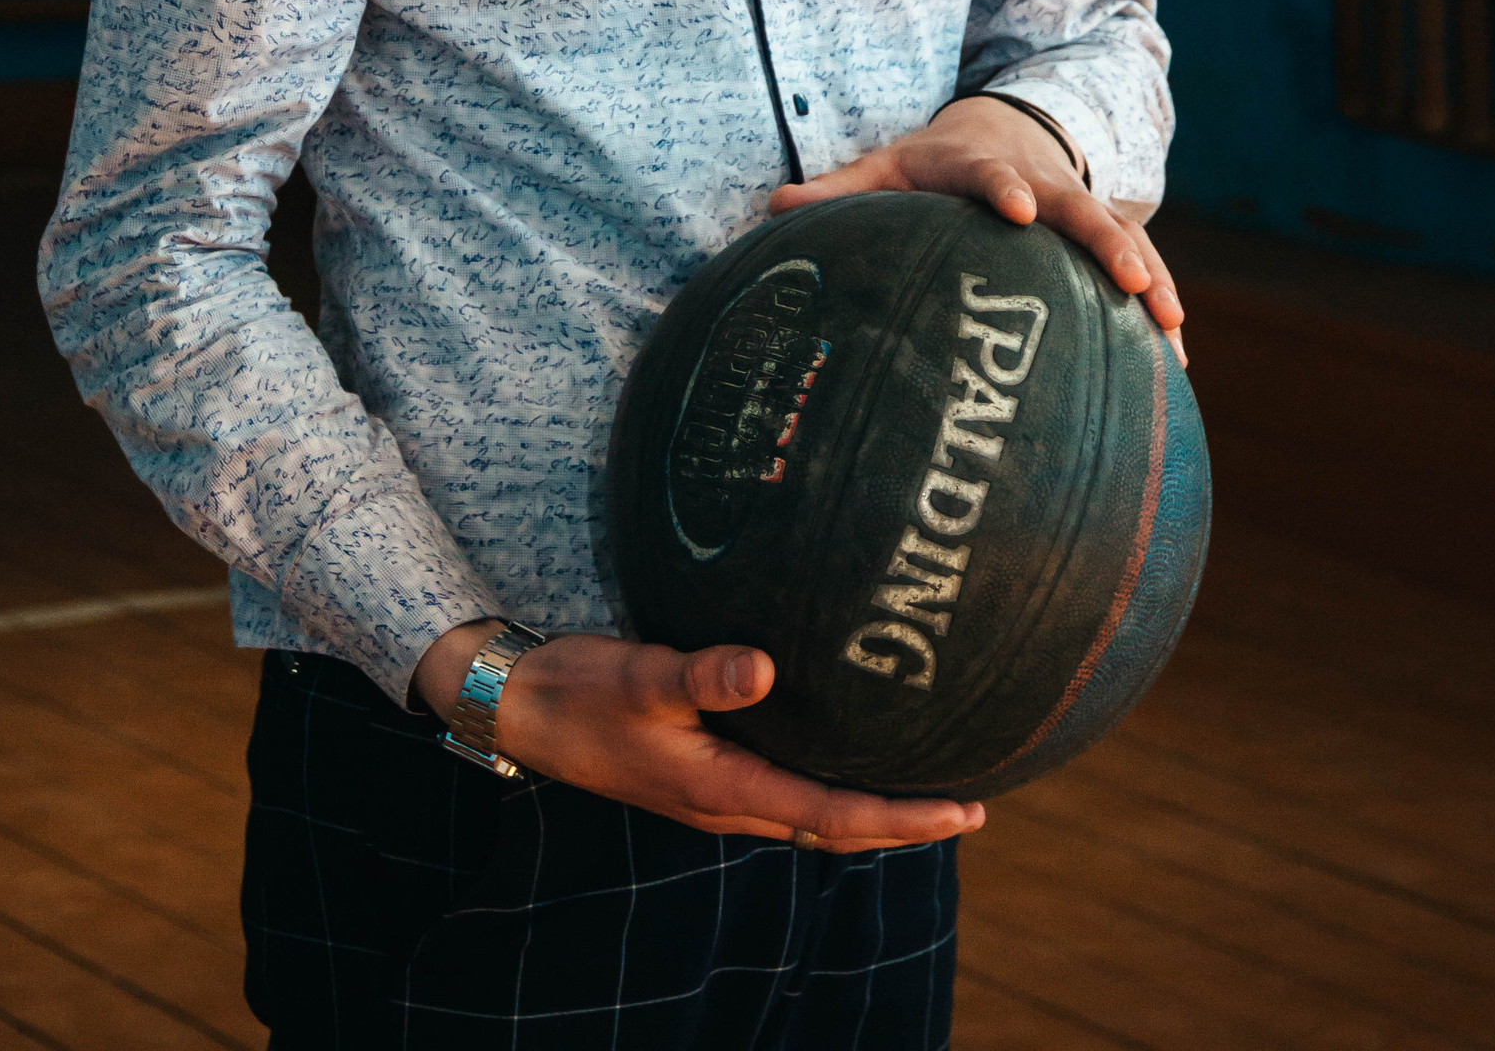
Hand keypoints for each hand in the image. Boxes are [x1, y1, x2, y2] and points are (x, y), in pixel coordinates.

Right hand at [413, 622, 984, 852]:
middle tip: (973, 807)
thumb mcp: (641, 676)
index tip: (964, 811)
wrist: (521, 708)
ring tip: (925, 788)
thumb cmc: (582, 691)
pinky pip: (786, 789)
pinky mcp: (703, 771)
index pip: (835, 817)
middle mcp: (729, 802)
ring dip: (871, 810)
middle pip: (837, 827)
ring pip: (813, 813)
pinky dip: (830, 784)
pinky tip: (842, 755)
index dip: (903, 818)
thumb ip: (703, 674)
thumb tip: (766, 667)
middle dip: (904, 823)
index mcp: (723, 789)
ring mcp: (715, 792)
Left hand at [769, 98, 1185, 365]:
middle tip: (1131, 280)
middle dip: (1107, 242)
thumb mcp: (882, 168)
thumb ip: (832, 191)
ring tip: (1172, 328)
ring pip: (1123, 238)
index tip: (1022, 211)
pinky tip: (1177, 363)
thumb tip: (772, 208)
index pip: (995, 176)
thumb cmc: (930, 164)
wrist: (1002, 127)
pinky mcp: (1106, 234)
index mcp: (982, 166)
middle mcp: (1043, 184)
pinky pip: (1142, 266)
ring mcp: (1081, 208)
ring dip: (1151, 278)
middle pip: (1080, 208)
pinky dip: (1161, 306)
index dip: (1008, 190)